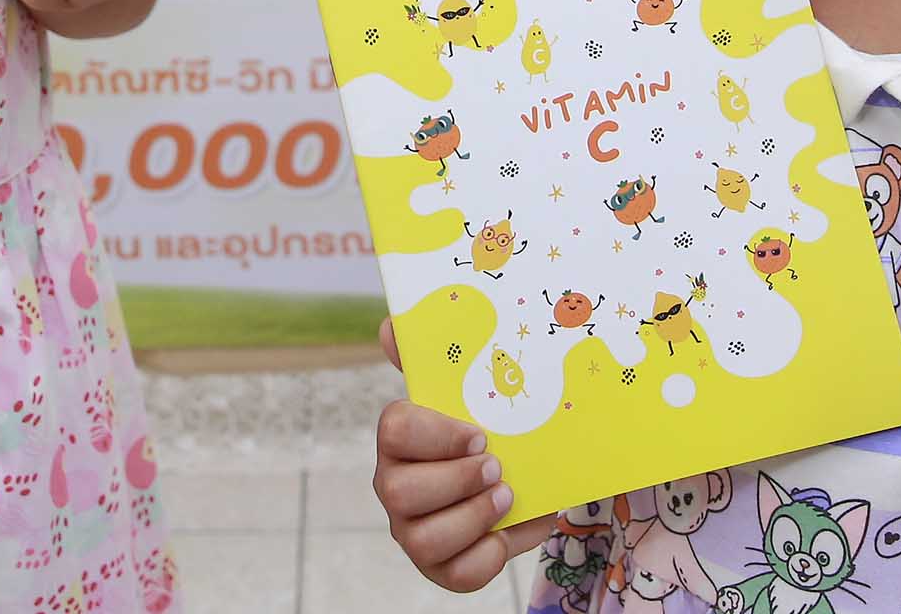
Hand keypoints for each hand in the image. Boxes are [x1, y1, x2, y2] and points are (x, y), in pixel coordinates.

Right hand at [374, 318, 544, 593]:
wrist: (506, 480)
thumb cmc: (475, 432)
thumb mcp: (461, 392)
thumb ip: (429, 357)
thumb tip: (391, 324)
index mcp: (397, 439)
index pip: (394, 431)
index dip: (437, 435)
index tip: (480, 434)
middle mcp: (393, 487)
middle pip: (399, 491)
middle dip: (456, 481)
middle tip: (496, 468)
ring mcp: (411, 531)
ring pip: (423, 539)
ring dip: (473, 518)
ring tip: (506, 497)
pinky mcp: (439, 568)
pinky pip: (455, 574)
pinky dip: (487, 557)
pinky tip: (509, 532)